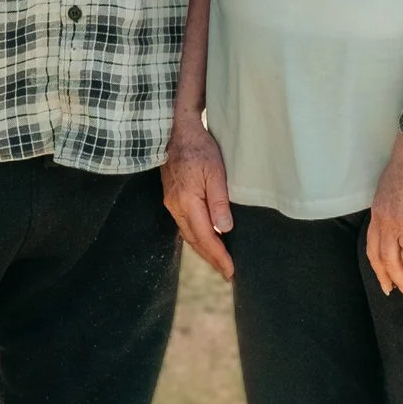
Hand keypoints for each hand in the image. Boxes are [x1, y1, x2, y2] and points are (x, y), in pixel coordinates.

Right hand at [161, 118, 235, 280]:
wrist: (177, 130)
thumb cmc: (199, 148)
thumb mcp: (215, 172)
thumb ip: (219, 202)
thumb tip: (224, 230)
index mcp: (187, 201)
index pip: (205, 237)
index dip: (218, 256)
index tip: (231, 271)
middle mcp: (175, 206)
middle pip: (194, 241)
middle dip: (211, 259)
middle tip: (227, 273)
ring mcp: (171, 202)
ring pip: (188, 234)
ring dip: (203, 249)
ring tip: (218, 261)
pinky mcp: (172, 198)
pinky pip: (185, 225)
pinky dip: (196, 237)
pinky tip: (205, 239)